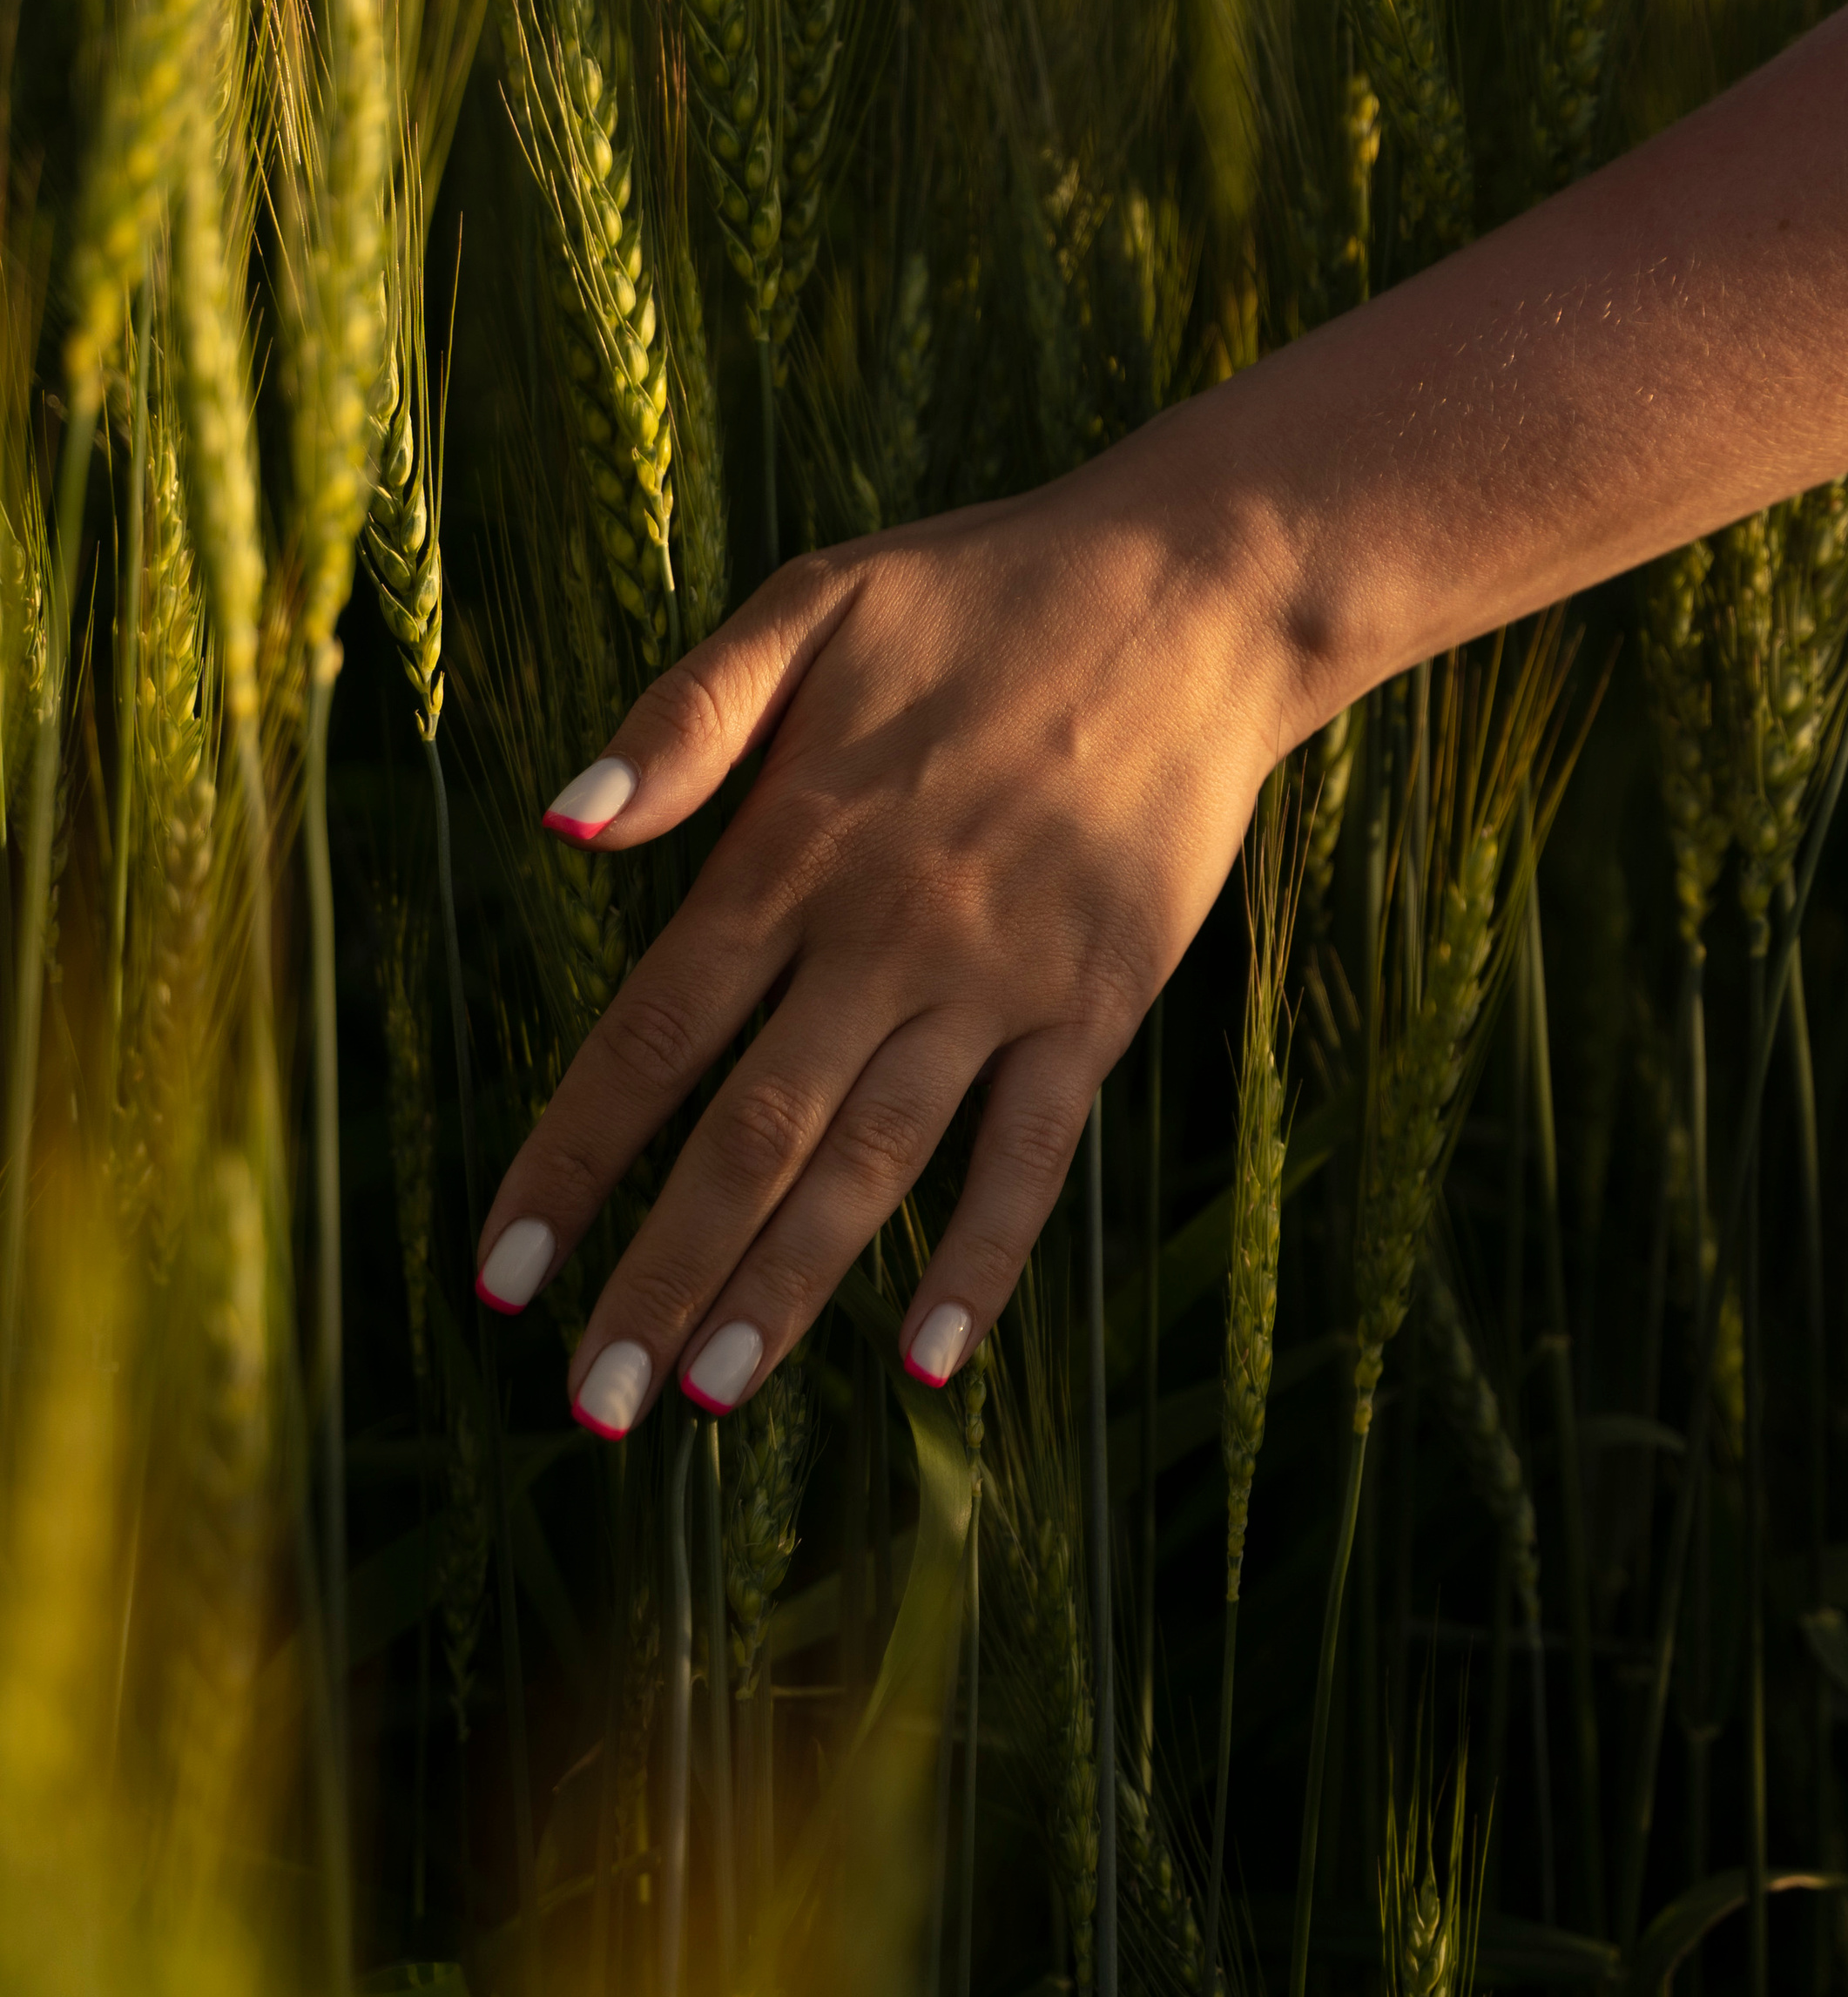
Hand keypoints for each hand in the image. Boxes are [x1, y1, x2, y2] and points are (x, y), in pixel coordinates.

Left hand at [472, 423, 1302, 1431]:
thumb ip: (684, 718)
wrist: (1196, 594)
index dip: (572, 1159)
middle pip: (749, 1134)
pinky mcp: (1100, 1001)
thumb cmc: (987, 594)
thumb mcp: (812, 604)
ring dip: (787, 1287)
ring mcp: (1000, 979)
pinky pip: (1033, 1154)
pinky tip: (930, 1360)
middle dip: (660, 1272)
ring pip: (875, 1162)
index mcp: (795, 848)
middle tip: (589, 1402)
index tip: (502, 1271)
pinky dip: (984, 1259)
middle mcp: (887, 935)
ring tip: (707, 1396)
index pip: (653, 1034)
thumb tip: (557, 824)